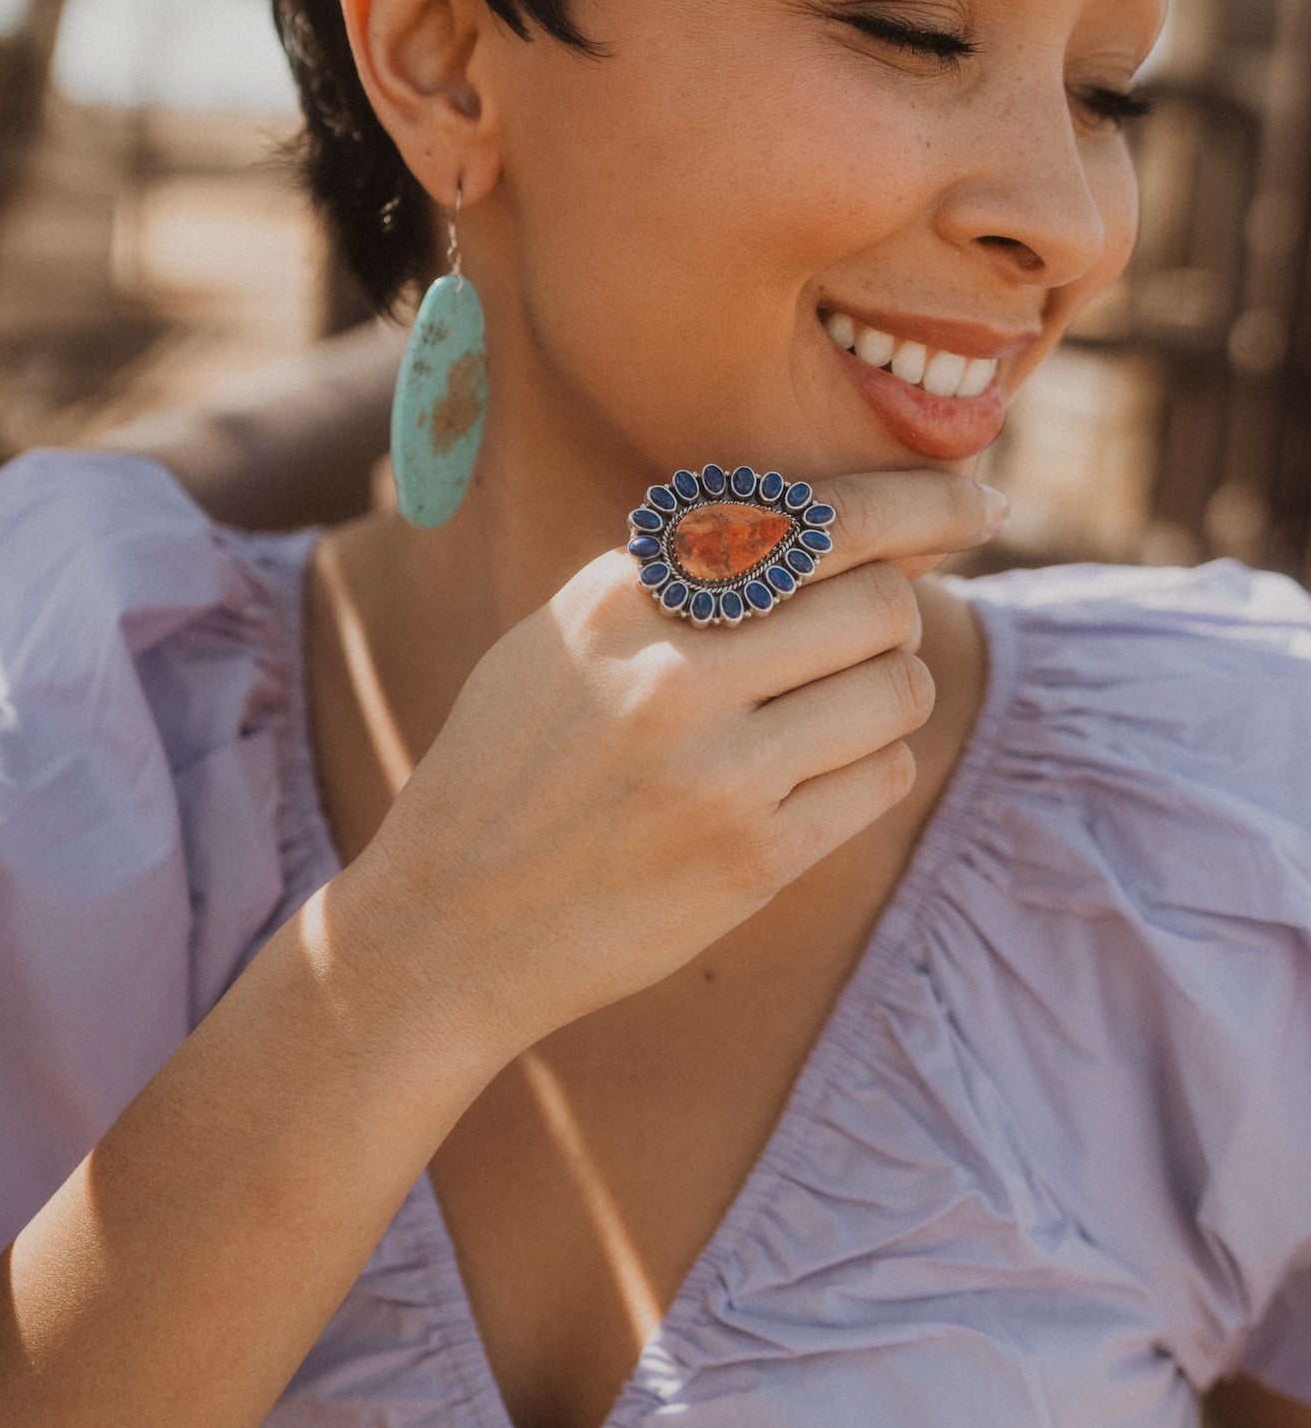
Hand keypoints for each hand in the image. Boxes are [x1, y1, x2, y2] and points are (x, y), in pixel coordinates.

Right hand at [340, 470, 1004, 1066]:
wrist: (450, 928)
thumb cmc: (512, 771)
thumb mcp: (560, 641)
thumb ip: (677, 576)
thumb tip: (854, 528)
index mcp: (616, 598)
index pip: (811, 517)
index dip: (918, 500)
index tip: (978, 501)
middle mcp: (670, 672)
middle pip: (877, 599)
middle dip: (894, 611)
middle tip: (867, 635)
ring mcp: (717, 772)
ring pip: (898, 686)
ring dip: (891, 688)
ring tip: (834, 709)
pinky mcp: (755, 859)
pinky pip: (882, 775)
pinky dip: (871, 764)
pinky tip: (816, 776)